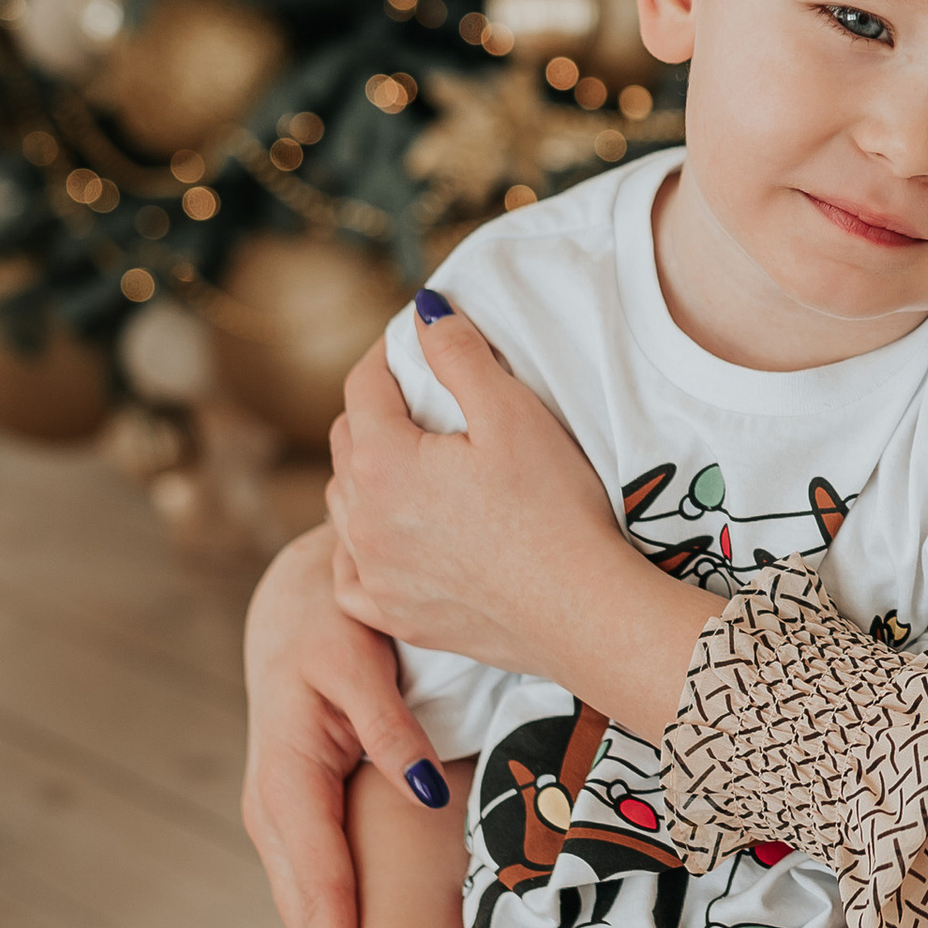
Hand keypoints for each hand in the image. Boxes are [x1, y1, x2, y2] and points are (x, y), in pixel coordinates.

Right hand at [242, 521, 445, 927]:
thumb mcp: (359, 660)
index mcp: (289, 775)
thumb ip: (390, 726)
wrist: (293, 603)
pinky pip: (308, 883)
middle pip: (304, 907)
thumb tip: (419, 791)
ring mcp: (275, 815)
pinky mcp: (290, 815)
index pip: (320, 878)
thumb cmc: (334, 624)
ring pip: (300, 902)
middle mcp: (272, 807)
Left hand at [328, 302, 708, 729]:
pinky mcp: (395, 616)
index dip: (386, 355)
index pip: (363, 386)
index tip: (411, 343)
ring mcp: (374, 573)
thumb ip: (459, 356)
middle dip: (376, 412)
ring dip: (367, 476)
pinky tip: (390, 540)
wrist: (581, 611)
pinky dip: (363, 548)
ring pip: (346, 505)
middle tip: (418, 399)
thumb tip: (426, 312)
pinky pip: (352, 574)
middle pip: (348, 442)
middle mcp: (362, 518)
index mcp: (382, 460)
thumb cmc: (554, 510)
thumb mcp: (512, 414)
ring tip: (410, 464)